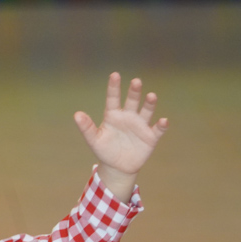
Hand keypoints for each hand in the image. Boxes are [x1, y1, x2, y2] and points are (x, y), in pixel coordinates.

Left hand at [74, 72, 167, 199]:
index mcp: (113, 115)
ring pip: (146, 111)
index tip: (115, 75)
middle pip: (132, 101)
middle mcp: (128, 116)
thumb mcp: (94, 140)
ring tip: (151, 96)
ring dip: (149, 104)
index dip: (114, 87)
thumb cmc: (104, 150)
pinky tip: (163, 121)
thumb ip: (86, 127)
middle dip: (134, 91)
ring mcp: (140, 125)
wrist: (118, 166)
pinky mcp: (150, 136)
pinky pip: (158, 129)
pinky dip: (162, 125)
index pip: (113, 98)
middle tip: (136, 81)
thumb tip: (76, 115)